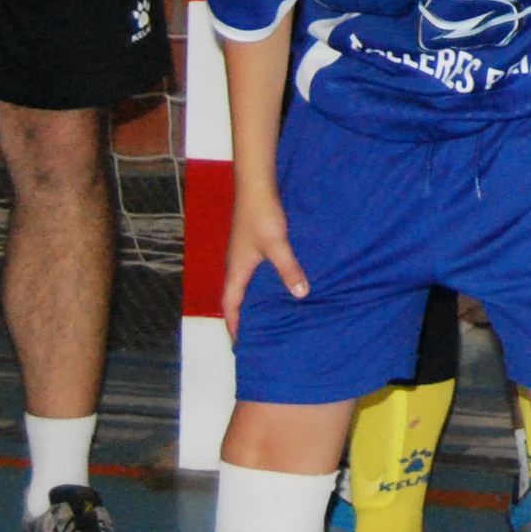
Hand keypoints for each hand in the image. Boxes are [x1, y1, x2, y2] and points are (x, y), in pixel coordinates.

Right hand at [219, 185, 306, 341]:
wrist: (256, 186)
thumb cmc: (262, 216)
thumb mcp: (277, 245)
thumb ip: (288, 269)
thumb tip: (301, 295)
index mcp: (236, 271)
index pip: (230, 306)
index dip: (234, 325)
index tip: (240, 345)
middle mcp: (236, 265)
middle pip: (236, 298)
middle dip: (243, 317)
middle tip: (257, 335)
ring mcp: (244, 254)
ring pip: (245, 284)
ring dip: (253, 300)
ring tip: (269, 315)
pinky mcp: (253, 244)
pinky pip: (254, 272)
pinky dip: (262, 284)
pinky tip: (278, 284)